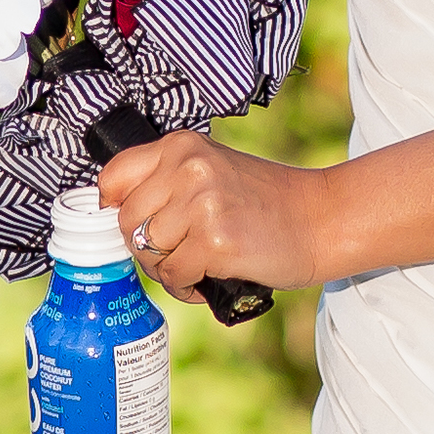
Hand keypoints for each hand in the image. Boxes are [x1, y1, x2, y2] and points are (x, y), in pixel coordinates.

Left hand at [98, 130, 334, 301]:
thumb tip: (110, 212)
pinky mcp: (215, 241)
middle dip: (145, 247)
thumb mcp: (211, 171)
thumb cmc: (266, 203)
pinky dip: (186, 287)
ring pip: (147, 252)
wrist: (323, 219)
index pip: (113, 177)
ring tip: (197, 265)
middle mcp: (187, 168)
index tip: (134, 225)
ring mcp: (201, 203)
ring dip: (166, 269)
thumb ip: (166, 183)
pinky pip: (172, 275)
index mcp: (181, 146)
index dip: (115, 209)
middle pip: (126, 221)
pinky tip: (209, 278)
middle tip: (177, 252)